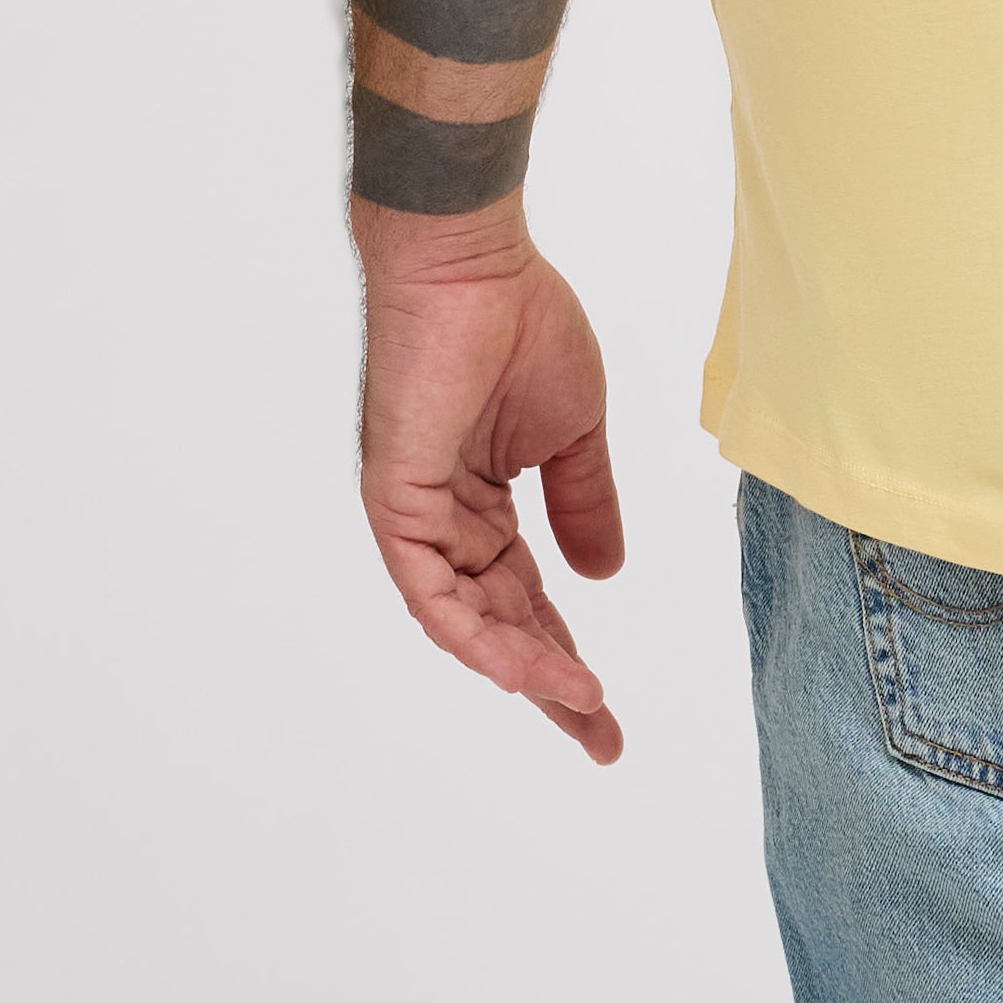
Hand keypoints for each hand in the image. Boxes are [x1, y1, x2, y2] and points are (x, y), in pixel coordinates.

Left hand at [354, 242, 631, 755]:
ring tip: (579, 702)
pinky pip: (428, 587)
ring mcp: (415, 513)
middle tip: (601, 739)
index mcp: (483, 503)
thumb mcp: (574, 435)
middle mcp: (443, 519)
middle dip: (550, 684)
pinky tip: (516, 668)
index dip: (566, 652)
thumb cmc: (518, 324)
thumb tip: (604, 576)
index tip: (608, 709)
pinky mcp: (394, 498)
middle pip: (498, 624)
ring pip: (463, 619)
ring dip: (521, 666)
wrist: (472, 263)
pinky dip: (470, 632)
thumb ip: (586, 505)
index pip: (525, 599)